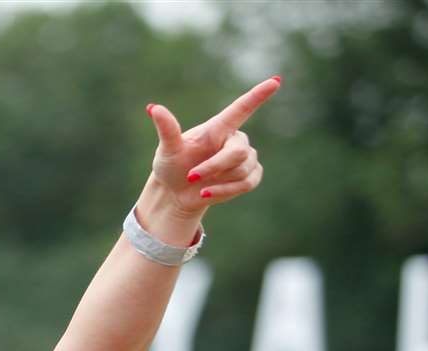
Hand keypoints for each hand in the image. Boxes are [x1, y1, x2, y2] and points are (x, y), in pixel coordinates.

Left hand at [135, 77, 278, 241]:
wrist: (175, 193)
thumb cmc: (171, 166)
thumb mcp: (166, 150)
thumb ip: (167, 129)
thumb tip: (152, 108)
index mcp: (218, 128)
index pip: (241, 109)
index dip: (258, 95)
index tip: (275, 80)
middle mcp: (234, 139)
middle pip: (238, 152)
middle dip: (214, 166)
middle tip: (192, 176)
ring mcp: (245, 158)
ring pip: (243, 169)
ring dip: (217, 180)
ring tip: (199, 183)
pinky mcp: (250, 176)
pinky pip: (248, 183)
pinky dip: (225, 191)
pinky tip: (207, 193)